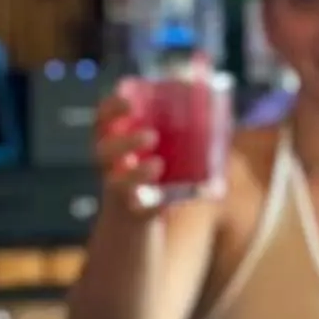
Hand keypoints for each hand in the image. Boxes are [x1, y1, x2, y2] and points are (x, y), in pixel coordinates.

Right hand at [93, 85, 166, 220]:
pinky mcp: (132, 213)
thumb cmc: (154, 171)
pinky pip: (136, 209)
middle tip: (152, 136)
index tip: (129, 102)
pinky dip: (151, 204)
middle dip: (125, 141)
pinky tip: (164, 201)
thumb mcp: (163, 146)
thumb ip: (179, 128)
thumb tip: (216, 101)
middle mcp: (109, 165)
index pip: (103, 118)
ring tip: (158, 165)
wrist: (136, 216)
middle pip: (103, 150)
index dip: (111, 108)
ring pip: (116, 183)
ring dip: (136, 173)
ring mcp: (117, 190)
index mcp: (114, 140)